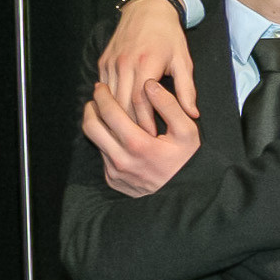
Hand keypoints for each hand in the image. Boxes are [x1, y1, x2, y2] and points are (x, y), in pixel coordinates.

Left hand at [82, 78, 200, 195]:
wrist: (187, 194)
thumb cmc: (188, 160)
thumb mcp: (187, 131)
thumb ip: (169, 105)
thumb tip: (149, 85)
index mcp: (138, 144)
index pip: (109, 112)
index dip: (102, 95)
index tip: (101, 86)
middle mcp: (121, 160)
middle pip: (91, 127)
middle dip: (91, 108)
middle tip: (97, 99)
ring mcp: (115, 172)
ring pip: (96, 142)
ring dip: (98, 125)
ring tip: (106, 116)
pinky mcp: (114, 181)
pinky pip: (103, 157)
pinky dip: (106, 144)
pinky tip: (118, 138)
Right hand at [99, 0, 198, 127]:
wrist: (147, 10)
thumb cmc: (170, 37)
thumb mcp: (183, 61)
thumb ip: (187, 89)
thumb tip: (192, 114)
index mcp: (147, 63)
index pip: (141, 101)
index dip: (145, 122)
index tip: (152, 137)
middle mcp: (125, 63)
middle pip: (123, 102)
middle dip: (131, 124)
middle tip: (139, 141)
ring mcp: (112, 62)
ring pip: (110, 96)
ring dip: (118, 115)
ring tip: (128, 132)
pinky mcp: (104, 60)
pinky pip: (104, 86)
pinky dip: (109, 102)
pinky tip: (116, 115)